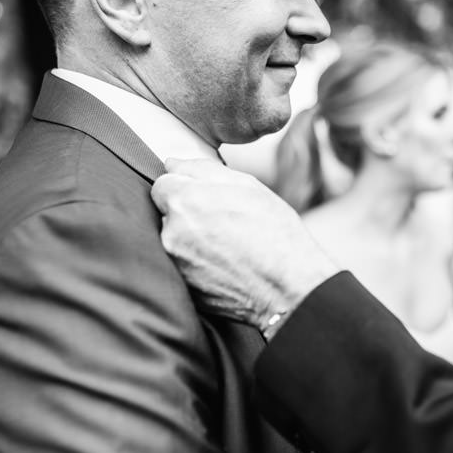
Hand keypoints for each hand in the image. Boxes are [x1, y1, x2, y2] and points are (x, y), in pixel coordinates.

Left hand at [151, 158, 339, 327]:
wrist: (290, 288)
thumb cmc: (276, 234)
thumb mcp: (247, 186)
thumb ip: (203, 169)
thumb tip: (173, 164)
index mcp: (185, 201)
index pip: (162, 185)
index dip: (186, 188)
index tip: (207, 198)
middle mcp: (172, 232)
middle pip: (167, 214)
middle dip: (188, 214)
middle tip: (224, 223)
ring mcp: (176, 264)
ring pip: (175, 241)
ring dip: (192, 240)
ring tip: (228, 246)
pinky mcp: (184, 288)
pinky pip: (184, 267)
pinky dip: (199, 264)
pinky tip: (226, 265)